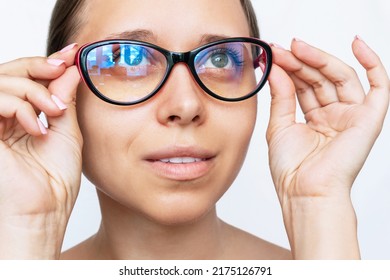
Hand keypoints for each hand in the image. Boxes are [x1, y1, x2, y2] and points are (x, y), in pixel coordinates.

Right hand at [0, 45, 81, 258]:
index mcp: (24, 116)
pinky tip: (35, 127)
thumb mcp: (66, 130)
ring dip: (32, 91)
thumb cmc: (55, 178)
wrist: (45, 209)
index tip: (72, 54)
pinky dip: (17, 106)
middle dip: (39, 65)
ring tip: (53, 113)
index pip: (29, 78)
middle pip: (11, 71)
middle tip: (62, 68)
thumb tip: (70, 69)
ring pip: (2, 81)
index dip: (48, 62)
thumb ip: (63, 98)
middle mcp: (5, 117)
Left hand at [266, 37, 388, 258]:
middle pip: (321, 79)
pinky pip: (379, 86)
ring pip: (341, 77)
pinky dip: (372, 63)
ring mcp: (352, 116)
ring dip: (320, 60)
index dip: (291, 68)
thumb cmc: (291, 169)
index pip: (304, 85)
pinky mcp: (369, 119)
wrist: (304, 191)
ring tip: (298, 47)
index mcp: (314, 120)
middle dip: (302, 62)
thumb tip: (275, 68)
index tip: (274, 54)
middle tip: (283, 49)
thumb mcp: (279, 126)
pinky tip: (356, 45)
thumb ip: (281, 96)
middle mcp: (334, 116)